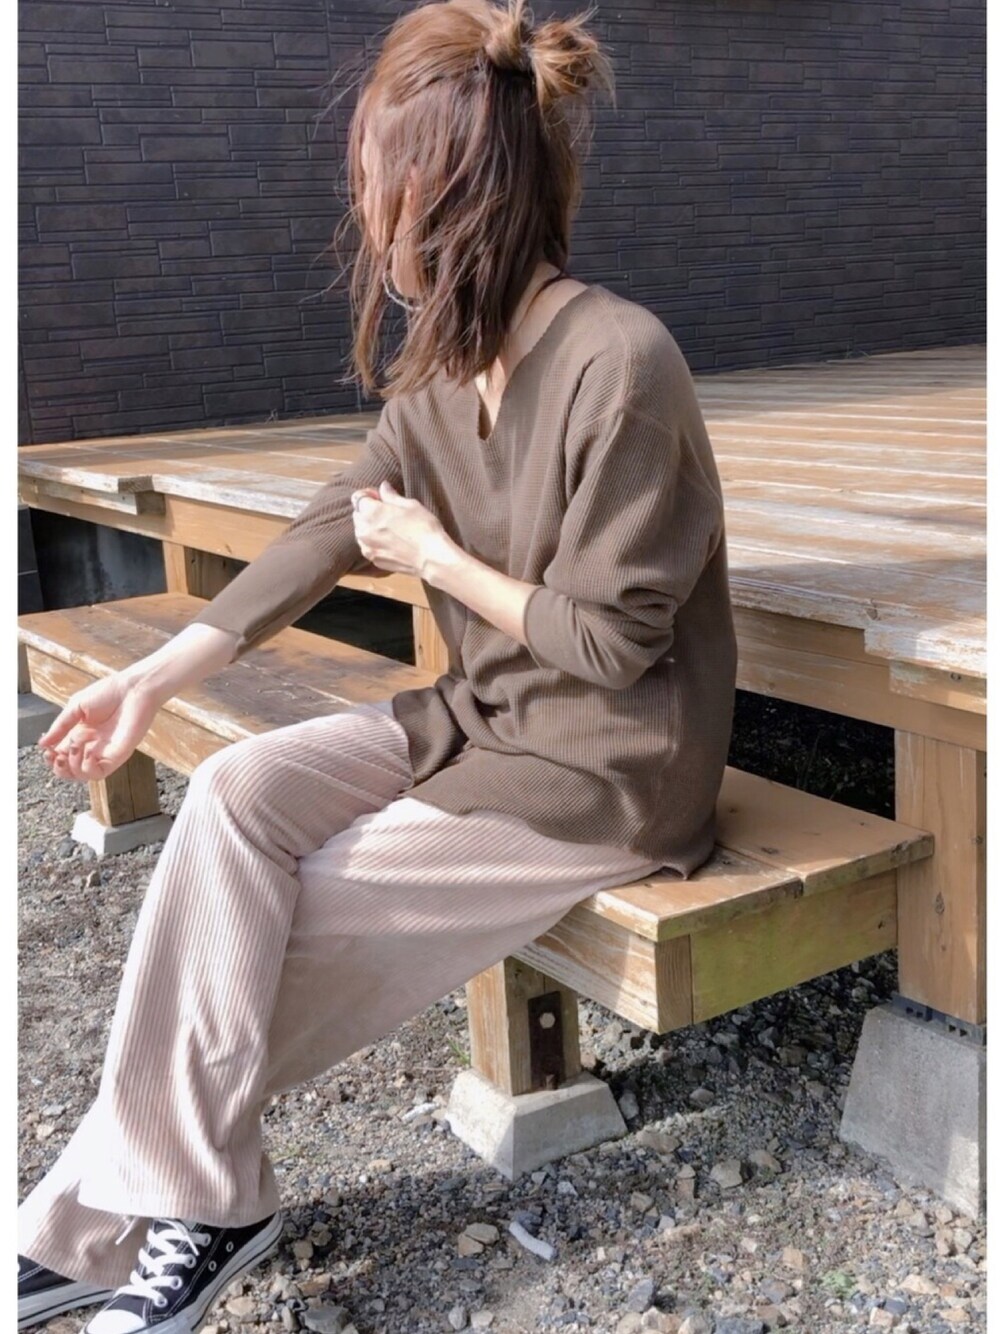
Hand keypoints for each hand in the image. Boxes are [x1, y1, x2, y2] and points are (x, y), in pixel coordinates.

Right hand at [36, 673, 161, 782]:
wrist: (133, 689)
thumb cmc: (109, 693)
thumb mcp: (75, 707)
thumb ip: (60, 726)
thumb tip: (42, 744)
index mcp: (81, 735)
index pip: (63, 756)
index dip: (52, 758)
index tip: (47, 749)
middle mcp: (93, 747)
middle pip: (71, 771)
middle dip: (59, 768)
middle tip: (56, 755)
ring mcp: (105, 753)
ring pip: (84, 776)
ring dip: (72, 765)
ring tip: (75, 745)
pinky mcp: (118, 755)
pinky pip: (100, 773)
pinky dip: (88, 767)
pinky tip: (88, 751)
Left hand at [351, 480, 447, 578]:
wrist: (431, 558)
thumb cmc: (423, 528)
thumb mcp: (410, 505)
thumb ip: (391, 496)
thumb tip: (383, 487)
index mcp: (371, 512)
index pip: (358, 497)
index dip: (369, 495)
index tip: (380, 497)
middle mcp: (364, 529)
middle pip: (358, 514)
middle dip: (368, 511)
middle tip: (387, 513)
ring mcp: (367, 547)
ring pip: (361, 531)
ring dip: (370, 527)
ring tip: (390, 528)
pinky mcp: (373, 559)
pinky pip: (368, 546)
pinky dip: (375, 541)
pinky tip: (391, 541)